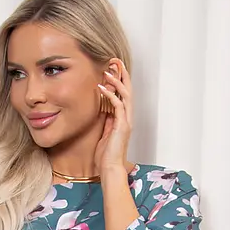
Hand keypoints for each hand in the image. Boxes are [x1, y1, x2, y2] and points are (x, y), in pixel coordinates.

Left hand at [92, 58, 132, 177]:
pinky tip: (101, 88)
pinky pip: (118, 105)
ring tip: (108, 70)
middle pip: (128, 91)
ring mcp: (126, 121)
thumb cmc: (106, 156)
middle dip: (122, 75)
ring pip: (125, 95)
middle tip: (115, 61)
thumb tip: (103, 110)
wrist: (110, 169)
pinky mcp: (122, 126)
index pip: (123, 95)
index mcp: (123, 120)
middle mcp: (127, 118)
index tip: (112, 69)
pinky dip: (110, 95)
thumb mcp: (104, 134)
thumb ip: (106, 121)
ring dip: (117, 81)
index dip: (119, 81)